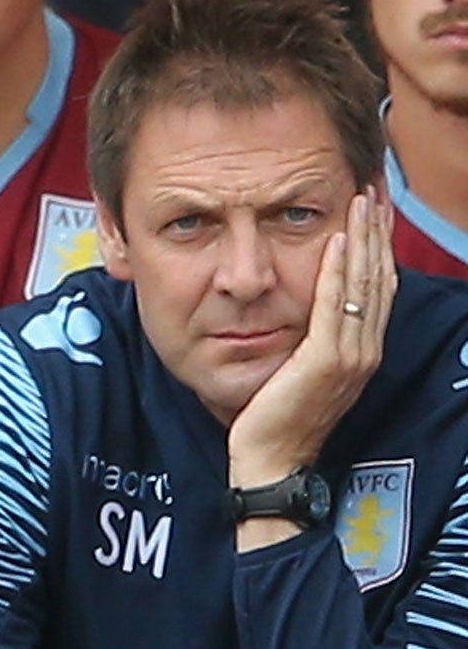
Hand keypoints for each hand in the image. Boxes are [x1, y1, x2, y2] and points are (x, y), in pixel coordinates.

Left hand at [227, 190, 395, 497]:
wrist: (270, 461)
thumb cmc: (273, 417)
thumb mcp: (297, 368)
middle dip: (378, 229)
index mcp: (361, 350)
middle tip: (374, 187)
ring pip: (366, 284)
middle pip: (380, 276)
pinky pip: (337, 307)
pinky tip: (337, 240)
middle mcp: (365, 349)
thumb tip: (301, 305)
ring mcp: (351, 356)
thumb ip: (308, 337)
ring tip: (361, 199)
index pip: (378, 285)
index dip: (379, 243)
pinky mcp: (327, 362)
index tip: (373, 206)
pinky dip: (339, 271)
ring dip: (364, 238)